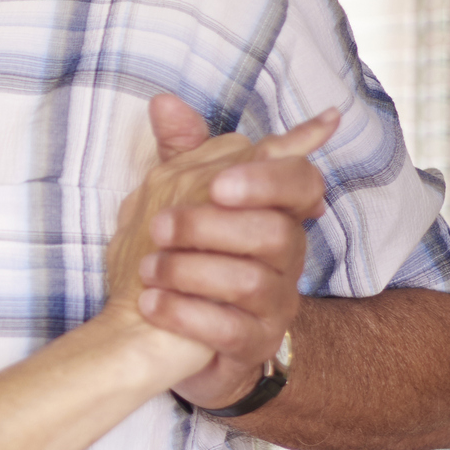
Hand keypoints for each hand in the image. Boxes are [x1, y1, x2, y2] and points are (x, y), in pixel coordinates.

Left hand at [122, 96, 337, 409]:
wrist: (169, 338)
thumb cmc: (183, 258)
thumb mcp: (178, 201)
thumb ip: (181, 155)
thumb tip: (164, 102)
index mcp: (274, 214)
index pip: (302, 183)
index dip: (267, 179)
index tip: (218, 183)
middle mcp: (286, 260)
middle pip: (276, 233)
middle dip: (211, 226)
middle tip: (158, 227)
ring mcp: (274, 307)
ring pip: (252, 282)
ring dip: (190, 271)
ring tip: (147, 268)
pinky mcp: (251, 347)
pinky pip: (229, 329)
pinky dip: (186, 314)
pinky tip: (151, 303)